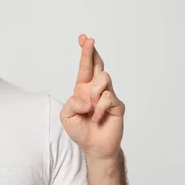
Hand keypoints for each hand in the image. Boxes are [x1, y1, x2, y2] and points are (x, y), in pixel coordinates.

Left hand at [60, 35, 125, 160]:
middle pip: (97, 65)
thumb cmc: (80, 130)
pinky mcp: (117, 104)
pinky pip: (107, 98)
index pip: (85, 67)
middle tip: (89, 40)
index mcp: (83, 88)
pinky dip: (99, 109)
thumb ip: (71, 103)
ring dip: (93, 94)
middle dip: (91, 51)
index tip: (83, 38)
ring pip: (102, 79)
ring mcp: (108, 95)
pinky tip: (99, 118)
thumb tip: (85, 96)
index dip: (85, 52)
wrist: (94, 147)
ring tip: (91, 110)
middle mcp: (96, 89)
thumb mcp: (67, 116)